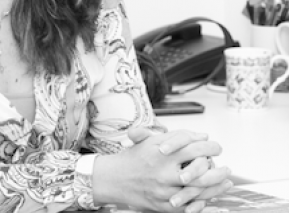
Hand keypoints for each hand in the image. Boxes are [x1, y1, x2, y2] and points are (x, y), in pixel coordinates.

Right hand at [93, 128, 229, 211]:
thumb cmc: (133, 157)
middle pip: (200, 174)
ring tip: (226, 182)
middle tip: (227, 168)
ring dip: (215, 188)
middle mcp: (163, 173)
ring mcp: (163, 191)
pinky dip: (202, 203)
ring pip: (197, 192)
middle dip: (218, 171)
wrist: (113, 178)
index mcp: (161, 154)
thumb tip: (202, 136)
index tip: (217, 147)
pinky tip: (211, 197)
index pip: (194, 149)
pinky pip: (187, 207)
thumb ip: (177, 137)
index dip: (210, 147)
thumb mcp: (150, 141)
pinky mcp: (162, 206)